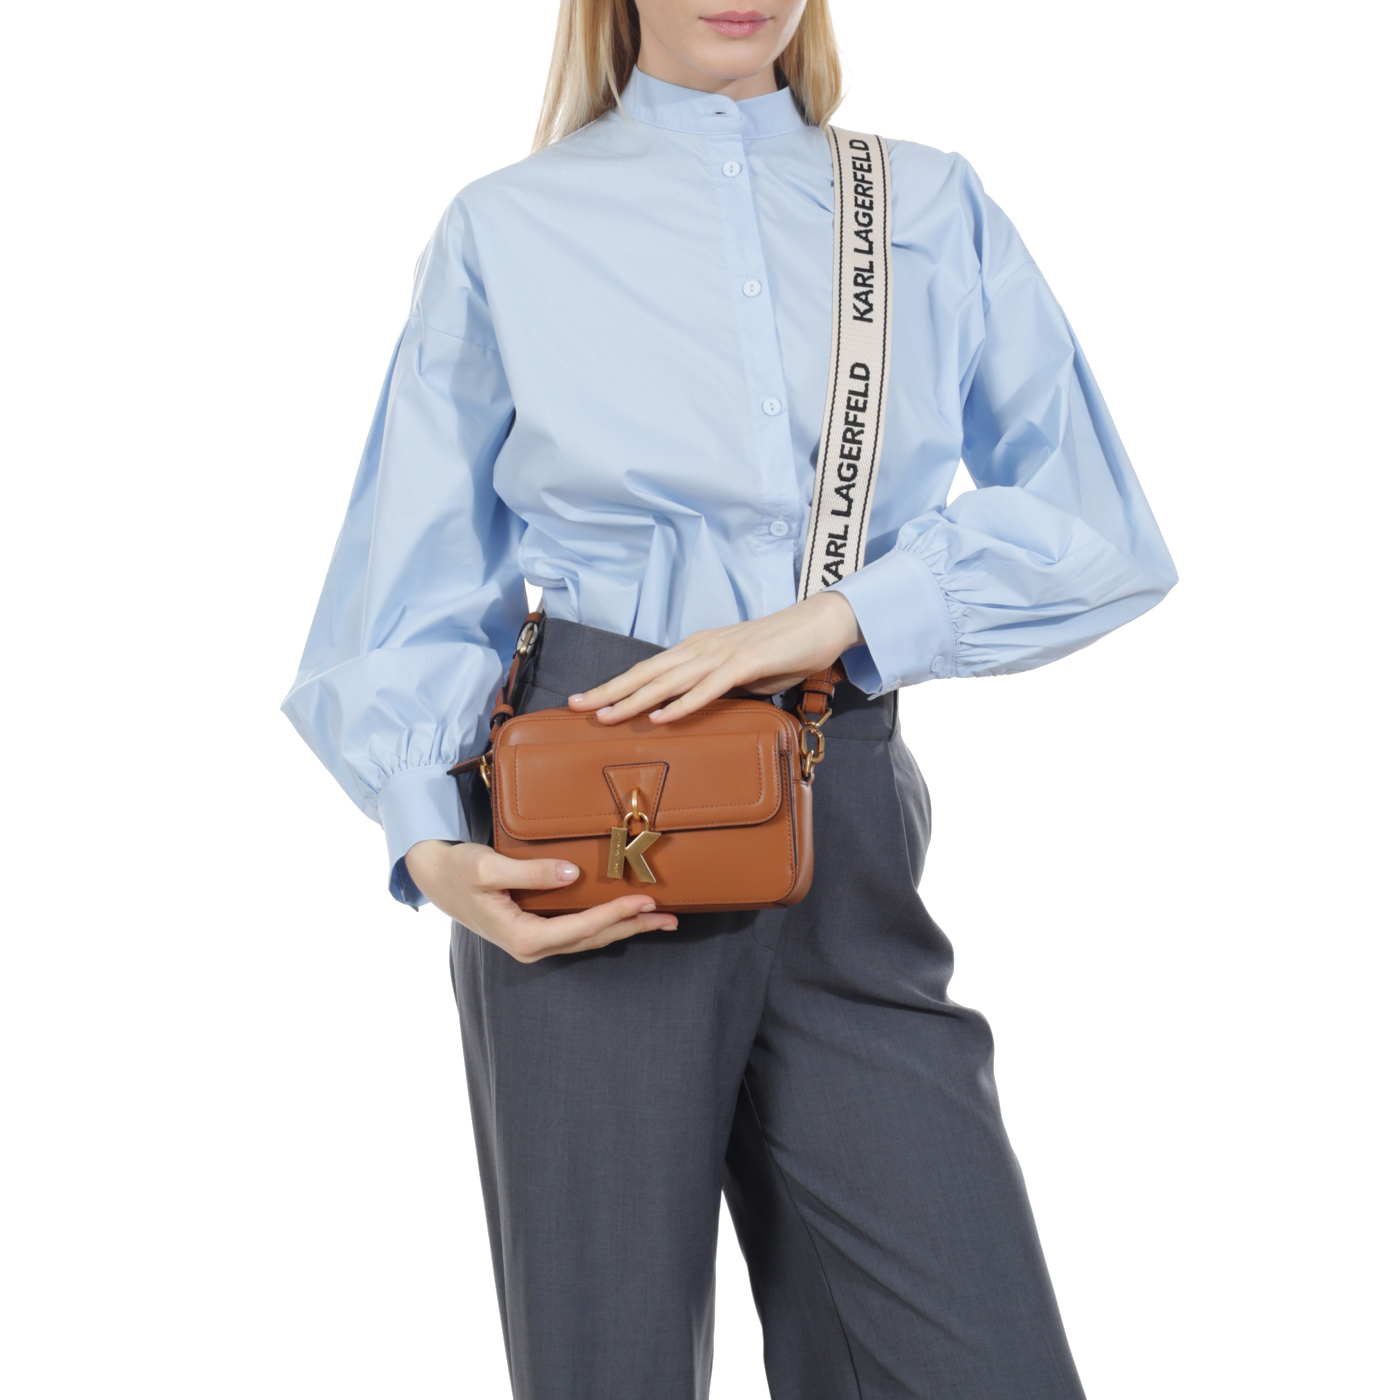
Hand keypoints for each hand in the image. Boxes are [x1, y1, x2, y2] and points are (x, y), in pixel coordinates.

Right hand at [404, 839, 677, 961]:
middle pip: (592, 938)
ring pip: (589, 938)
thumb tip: (572, 874)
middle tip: (670, 919)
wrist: (435, 876)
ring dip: (625, 928)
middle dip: (632, 927)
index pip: (580, 927)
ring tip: (659, 920)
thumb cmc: (459, 871)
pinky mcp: (535, 930)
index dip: (615, 914)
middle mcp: (532, 946)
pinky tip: (625, 916)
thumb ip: (532, 873)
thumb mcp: (490, 869)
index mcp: (523, 937)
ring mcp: (534, 941)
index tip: (644, 901)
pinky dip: (605, 923)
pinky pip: (578, 930)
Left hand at [567, 591, 861, 725]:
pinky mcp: (745, 663)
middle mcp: (701, 648)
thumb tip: (692, 710)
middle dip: (609, 690)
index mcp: (696, 649)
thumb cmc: (782, 650)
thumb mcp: (739, 675)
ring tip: (606, 716)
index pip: (647, 670)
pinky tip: (661, 716)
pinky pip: (708, 687)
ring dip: (635, 700)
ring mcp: (722, 654)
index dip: (614, 685)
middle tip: (575, 706)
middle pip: (647, 673)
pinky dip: (682, 703)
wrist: (820, 624)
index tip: (585, 701)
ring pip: (669, 680)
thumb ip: (713, 689)